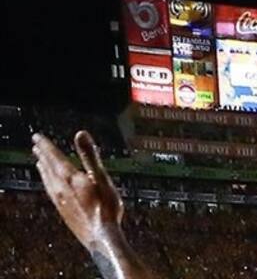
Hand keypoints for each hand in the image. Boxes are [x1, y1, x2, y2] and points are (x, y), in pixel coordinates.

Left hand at [32, 130, 123, 249]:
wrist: (101, 237)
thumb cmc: (106, 207)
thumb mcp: (101, 177)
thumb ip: (90, 155)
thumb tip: (80, 133)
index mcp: (70, 179)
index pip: (55, 158)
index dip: (46, 146)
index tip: (37, 136)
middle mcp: (62, 189)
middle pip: (49, 168)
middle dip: (43, 155)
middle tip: (36, 144)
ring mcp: (61, 201)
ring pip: (48, 180)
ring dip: (44, 169)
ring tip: (40, 161)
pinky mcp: (64, 210)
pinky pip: (51, 191)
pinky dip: (48, 182)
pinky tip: (51, 185)